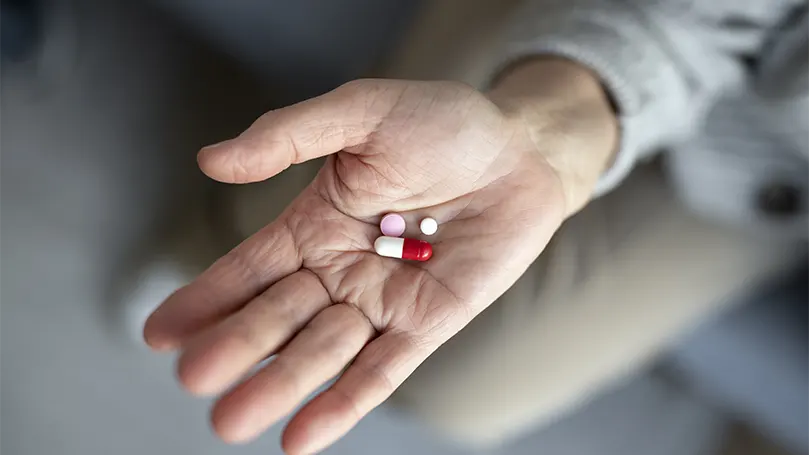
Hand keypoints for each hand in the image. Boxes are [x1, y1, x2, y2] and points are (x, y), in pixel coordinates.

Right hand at [144, 59, 615, 453]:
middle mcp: (339, 270)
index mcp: (313, 225)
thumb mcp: (360, 112)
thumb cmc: (441, 124)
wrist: (520, 150)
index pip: (248, 269)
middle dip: (237, 347)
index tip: (159, 334)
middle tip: (195, 379)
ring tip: (232, 419)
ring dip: (279, 384)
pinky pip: (382, 370)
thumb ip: (287, 136)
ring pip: (322, 350)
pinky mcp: (427, 322)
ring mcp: (382, 300)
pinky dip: (344, 403)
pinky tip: (301, 438)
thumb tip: (211, 160)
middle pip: (279, 316)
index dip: (205, 299)